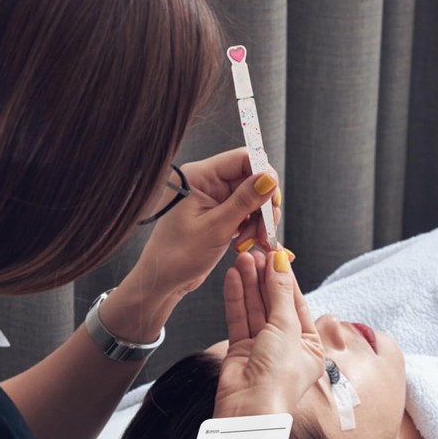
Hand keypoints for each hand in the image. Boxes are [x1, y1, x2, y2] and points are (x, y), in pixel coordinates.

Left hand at [133, 148, 281, 296]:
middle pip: (252, 178)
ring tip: (255, 241)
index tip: (273, 200)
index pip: (242, 158)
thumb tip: (269, 178)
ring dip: (261, 219)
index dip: (263, 174)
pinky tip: (250, 243)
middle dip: (264, 204)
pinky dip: (254, 226)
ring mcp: (215, 197)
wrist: (164, 280)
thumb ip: (245, 201)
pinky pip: (248, 210)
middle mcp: (207, 181)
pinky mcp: (221, 212)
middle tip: (266, 229)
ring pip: (254, 197)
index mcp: (199, 176)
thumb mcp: (216, 228)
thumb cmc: (179, 255)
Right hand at [214, 250, 324, 417]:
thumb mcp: (286, 328)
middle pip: (274, 303)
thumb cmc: (278, 378)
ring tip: (243, 258)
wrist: (250, 409)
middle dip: (265, 277)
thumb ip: (280, 294)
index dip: (285, 277)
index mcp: (310, 345)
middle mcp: (287, 346)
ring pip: (255, 308)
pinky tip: (234, 277)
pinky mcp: (240, 350)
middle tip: (256, 252)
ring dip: (249, 283)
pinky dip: (236, 297)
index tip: (276, 253)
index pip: (296, 302)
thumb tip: (281, 264)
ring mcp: (262, 348)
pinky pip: (239, 318)